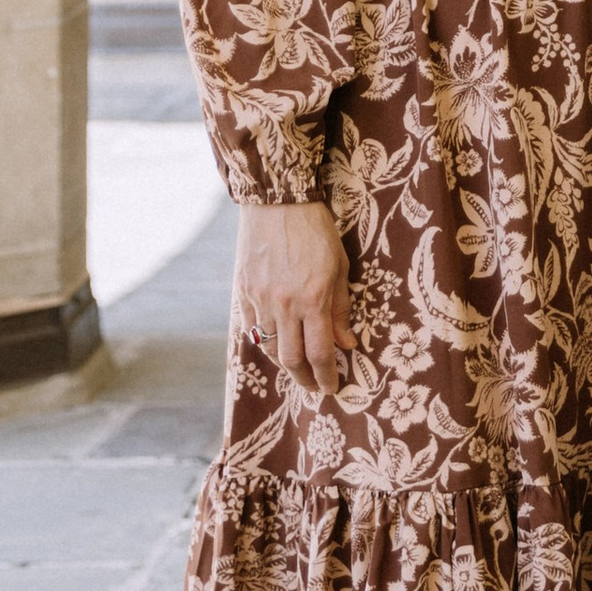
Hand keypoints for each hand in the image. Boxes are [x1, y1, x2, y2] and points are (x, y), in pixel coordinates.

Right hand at [236, 199, 353, 393]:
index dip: (327, 376)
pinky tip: (275, 343)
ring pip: (269, 347)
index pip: (320, 352)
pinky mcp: (243, 291)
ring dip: (283, 363)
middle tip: (313, 387)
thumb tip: (348, 344)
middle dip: (304, 379)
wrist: (277, 201)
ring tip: (296, 367)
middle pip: (291, 359)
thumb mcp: (340, 267)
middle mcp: (285, 304)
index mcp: (314, 299)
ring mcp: (261, 299)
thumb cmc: (316, 230)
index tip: (332, 389)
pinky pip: (253, 328)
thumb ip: (341, 308)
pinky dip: (265, 342)